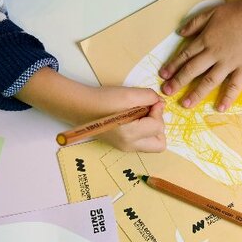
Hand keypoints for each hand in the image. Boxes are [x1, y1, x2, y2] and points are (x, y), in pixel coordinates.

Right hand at [17, 68, 166, 151]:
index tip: (151, 102)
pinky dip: (145, 131)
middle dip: (158, 125)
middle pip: (160, 143)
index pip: (158, 126)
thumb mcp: (129, 94)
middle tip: (148, 111)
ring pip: (152, 144)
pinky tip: (135, 118)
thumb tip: (160, 103)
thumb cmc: (102, 99)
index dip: (158, 111)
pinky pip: (143, 141)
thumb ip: (150, 97)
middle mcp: (129, 145)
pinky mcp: (122, 145)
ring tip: (141, 114)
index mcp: (130, 134)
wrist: (80, 106)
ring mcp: (125, 147)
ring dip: (152, 129)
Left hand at [158, 0, 241, 110]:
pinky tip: (220, 108)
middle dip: (178, 82)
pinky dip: (227, 97)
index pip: (185, 55)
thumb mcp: (212, 12)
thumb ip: (195, 23)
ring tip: (186, 104)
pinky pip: (234, 86)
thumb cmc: (238, 11)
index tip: (163, 76)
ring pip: (209, 81)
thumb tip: (180, 33)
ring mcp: (229, 63)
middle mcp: (214, 53)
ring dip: (196, 93)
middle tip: (167, 92)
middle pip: (192, 70)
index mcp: (205, 39)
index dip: (173, 66)